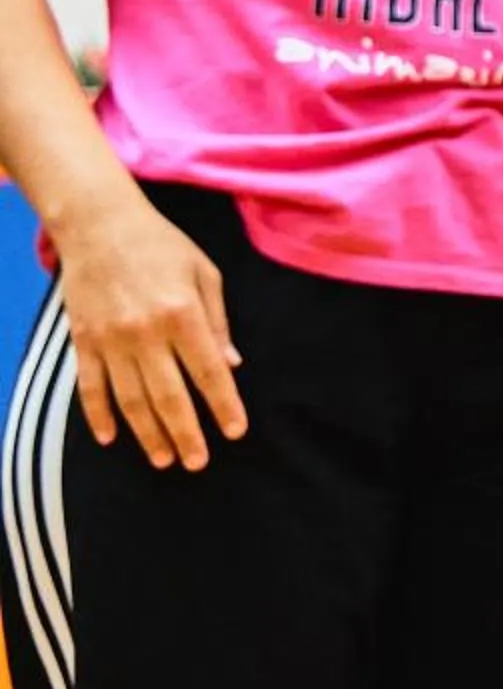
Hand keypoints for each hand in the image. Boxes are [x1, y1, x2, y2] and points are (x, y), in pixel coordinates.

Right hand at [52, 192, 245, 470]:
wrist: (100, 225)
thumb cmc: (162, 246)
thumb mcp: (204, 273)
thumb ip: (218, 322)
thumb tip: (232, 365)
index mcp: (183, 314)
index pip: (209, 371)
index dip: (224, 405)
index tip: (234, 432)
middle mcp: (146, 332)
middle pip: (169, 395)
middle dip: (186, 433)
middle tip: (198, 462)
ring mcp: (110, 339)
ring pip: (130, 400)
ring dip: (147, 433)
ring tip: (163, 460)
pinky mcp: (83, 341)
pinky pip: (90, 387)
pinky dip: (98, 416)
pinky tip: (110, 438)